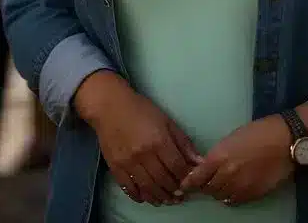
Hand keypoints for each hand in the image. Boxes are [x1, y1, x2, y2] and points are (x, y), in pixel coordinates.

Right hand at [75, 72, 201, 205]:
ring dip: (159, 197)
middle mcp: (144, 155)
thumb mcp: (167, 121)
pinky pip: (128, 188)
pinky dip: (139, 196)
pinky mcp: (115, 167)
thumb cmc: (141, 110)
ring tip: (166, 199)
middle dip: (174, 190)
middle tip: (180, 195)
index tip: (190, 182)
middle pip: (163, 180)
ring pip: (147, 188)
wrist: (109, 107)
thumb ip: (183, 143)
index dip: (186, 178)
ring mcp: (128, 163)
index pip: (177, 167)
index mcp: (159, 141)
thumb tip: (198, 162)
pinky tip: (146, 197)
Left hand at [179, 115, 293, 206]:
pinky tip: (234, 189)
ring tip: (223, 183)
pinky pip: (235, 201)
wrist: (285, 140)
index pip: (197, 177)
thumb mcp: (232, 138)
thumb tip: (208, 166)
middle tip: (208, 180)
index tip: (185, 185)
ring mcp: (240, 186)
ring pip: (220, 196)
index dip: (189, 183)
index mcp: (219, 156)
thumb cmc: (258, 132)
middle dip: (205, 185)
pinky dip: (231, 196)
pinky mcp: (253, 194)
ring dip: (218, 191)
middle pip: (207, 189)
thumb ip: (218, 155)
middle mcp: (227, 173)